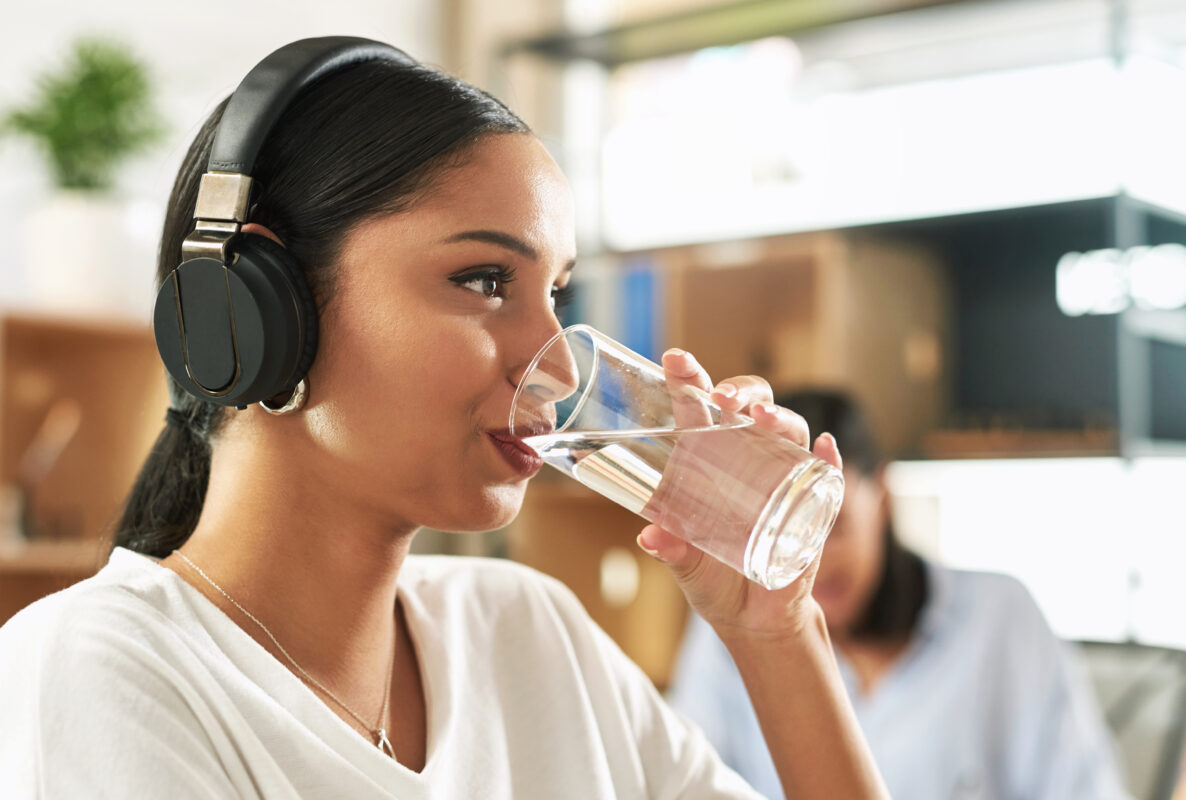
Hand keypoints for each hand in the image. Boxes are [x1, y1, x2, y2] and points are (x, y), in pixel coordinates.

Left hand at [636, 349, 841, 640]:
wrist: (753, 621)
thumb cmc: (713, 581)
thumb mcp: (687, 567)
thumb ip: (672, 549)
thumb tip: (649, 535)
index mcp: (709, 463)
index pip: (700, 410)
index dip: (691, 381)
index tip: (674, 360)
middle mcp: (748, 461)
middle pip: (752, 407)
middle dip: (742, 392)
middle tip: (725, 400)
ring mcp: (784, 480)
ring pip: (790, 432)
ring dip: (780, 418)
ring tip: (764, 418)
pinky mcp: (813, 508)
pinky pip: (829, 475)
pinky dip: (830, 459)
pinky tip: (825, 448)